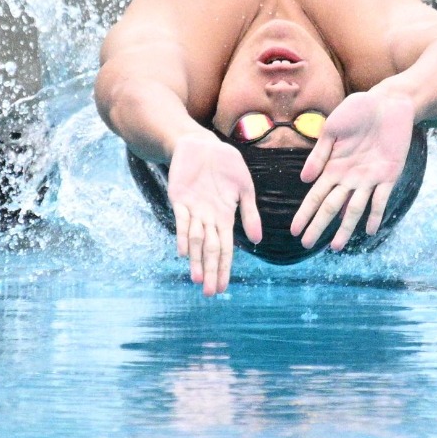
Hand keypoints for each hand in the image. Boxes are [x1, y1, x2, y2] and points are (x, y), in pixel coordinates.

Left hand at [166, 132, 260, 295]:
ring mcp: (193, 210)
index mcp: (225, 217)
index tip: (222, 288)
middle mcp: (208, 218)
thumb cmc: (225, 165)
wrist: (202, 144)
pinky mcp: (179, 199)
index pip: (225, 249)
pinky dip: (183, 235)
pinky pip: (182, 220)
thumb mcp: (244, 188)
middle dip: (209, 271)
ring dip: (196, 260)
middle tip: (209, 293)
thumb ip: (249, 214)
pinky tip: (184, 251)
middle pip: (210, 250)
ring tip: (196, 279)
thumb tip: (257, 240)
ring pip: (195, 240)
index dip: (223, 268)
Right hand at [291, 89, 416, 251]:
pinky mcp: (389, 175)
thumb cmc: (357, 110)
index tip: (295, 231)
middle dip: (319, 226)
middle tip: (307, 245)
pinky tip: (369, 230)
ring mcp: (369, 178)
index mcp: (333, 167)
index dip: (305, 213)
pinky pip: (381, 199)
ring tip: (336, 246)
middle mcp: (349, 177)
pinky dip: (375, 214)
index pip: (315, 196)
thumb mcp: (332, 129)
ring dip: (345, 228)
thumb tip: (304, 180)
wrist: (388, 102)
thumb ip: (320, 154)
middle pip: (331, 207)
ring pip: (354, 209)